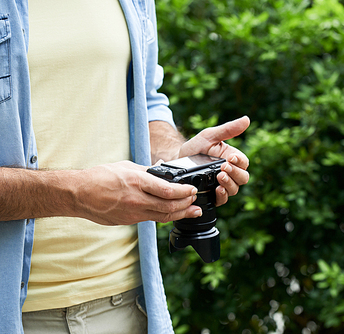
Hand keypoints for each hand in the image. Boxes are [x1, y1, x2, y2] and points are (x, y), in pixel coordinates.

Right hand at [75, 161, 200, 224]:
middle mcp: (137, 199)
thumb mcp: (126, 167)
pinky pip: (152, 219)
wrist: (78, 194)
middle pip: (169, 206)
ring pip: (163, 216)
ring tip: (193, 211)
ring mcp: (133, 213)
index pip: (168, 190)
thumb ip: (147, 171)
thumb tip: (163, 170)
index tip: (192, 190)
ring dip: (181, 214)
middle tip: (196, 201)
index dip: (184, 192)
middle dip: (187, 204)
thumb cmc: (99, 177)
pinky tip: (173, 214)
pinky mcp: (129, 221)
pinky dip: (165, 216)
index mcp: (137, 182)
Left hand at [178, 116, 250, 205]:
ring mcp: (223, 185)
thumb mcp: (210, 136)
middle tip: (224, 168)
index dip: (240, 161)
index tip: (230, 158)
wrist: (177, 160)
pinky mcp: (213, 195)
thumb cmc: (196, 147)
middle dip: (235, 173)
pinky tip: (217, 190)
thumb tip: (247, 119)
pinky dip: (222, 196)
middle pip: (243, 178)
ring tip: (219, 177)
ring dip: (229, 184)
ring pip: (234, 189)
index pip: (244, 163)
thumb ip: (228, 129)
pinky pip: (222, 200)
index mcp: (232, 159)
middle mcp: (230, 174)